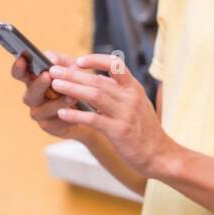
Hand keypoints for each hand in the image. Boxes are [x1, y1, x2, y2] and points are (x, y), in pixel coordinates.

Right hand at [12, 51, 92, 140]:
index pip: (20, 74)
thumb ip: (60, 61)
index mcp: (34, 81)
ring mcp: (40, 113)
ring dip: (57, 102)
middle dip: (38, 85)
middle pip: (30, 93)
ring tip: (71, 97)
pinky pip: (56, 123)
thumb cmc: (75, 83)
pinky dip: (67, 117)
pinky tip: (76, 113)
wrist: (90, 108)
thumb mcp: (70, 67)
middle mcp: (33, 97)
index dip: (18, 68)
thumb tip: (51, 60)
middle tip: (47, 76)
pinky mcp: (50, 127)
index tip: (21, 59)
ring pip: (44, 109)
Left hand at [48, 53, 173, 175]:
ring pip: (94, 95)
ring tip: (55, 86)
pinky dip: (76, 114)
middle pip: (98, 80)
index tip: (78, 61)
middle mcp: (131, 97)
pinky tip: (62, 113)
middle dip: (73, 74)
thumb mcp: (137, 105)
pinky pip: (93, 119)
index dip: (96, 60)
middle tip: (53, 70)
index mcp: (134, 88)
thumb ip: (120, 93)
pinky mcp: (119, 131)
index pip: (115, 65)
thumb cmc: (145, 131)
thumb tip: (98, 83)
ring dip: (72, 89)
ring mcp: (125, 114)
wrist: (160, 154)